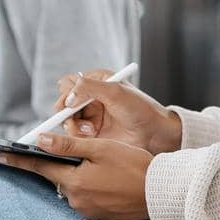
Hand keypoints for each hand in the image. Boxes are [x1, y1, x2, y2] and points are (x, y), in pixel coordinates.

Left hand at [0, 133, 153, 219]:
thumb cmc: (134, 166)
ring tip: (94, 163)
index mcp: (74, 181)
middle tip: (50, 151)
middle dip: (53, 164)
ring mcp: (86, 210)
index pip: (39, 167)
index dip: (19, 159)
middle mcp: (76, 200)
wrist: (161, 193)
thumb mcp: (101, 148)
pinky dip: (86, 185)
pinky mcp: (97, 216)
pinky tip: (103, 177)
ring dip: (74, 174)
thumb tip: (40, 140)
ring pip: (71, 186)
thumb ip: (68, 144)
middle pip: (56, 176)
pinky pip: (83, 197)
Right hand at [52, 71, 181, 154]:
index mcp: (97, 82)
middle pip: (64, 103)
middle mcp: (91, 99)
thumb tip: (68, 98)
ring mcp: (91, 117)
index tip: (70, 104)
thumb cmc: (141, 109)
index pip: (69, 83)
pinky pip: (75, 135)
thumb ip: (89, 88)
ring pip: (67, 121)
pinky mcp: (92, 134)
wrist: (155, 134)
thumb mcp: (116, 92)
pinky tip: (92, 136)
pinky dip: (78, 136)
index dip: (66, 93)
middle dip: (66, 112)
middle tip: (73, 119)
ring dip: (73, 126)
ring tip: (90, 130)